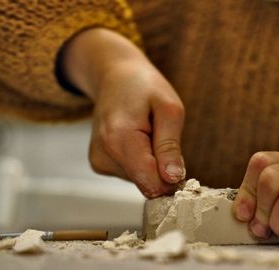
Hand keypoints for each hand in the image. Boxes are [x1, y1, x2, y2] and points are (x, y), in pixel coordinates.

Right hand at [62, 28, 184, 197]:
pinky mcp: (99, 164)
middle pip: (147, 184)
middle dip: (162, 167)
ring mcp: (98, 161)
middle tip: (161, 136)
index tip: (180, 161)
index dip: (172, 178)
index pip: (152, 183)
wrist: (115, 76)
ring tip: (146, 133)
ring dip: (152, 162)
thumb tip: (173, 178)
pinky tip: (137, 138)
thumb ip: (170, 146)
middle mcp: (103, 155)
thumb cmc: (145, 87)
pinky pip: (132, 174)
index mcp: (119, 140)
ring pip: (141, 181)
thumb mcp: (169, 109)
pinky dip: (141, 161)